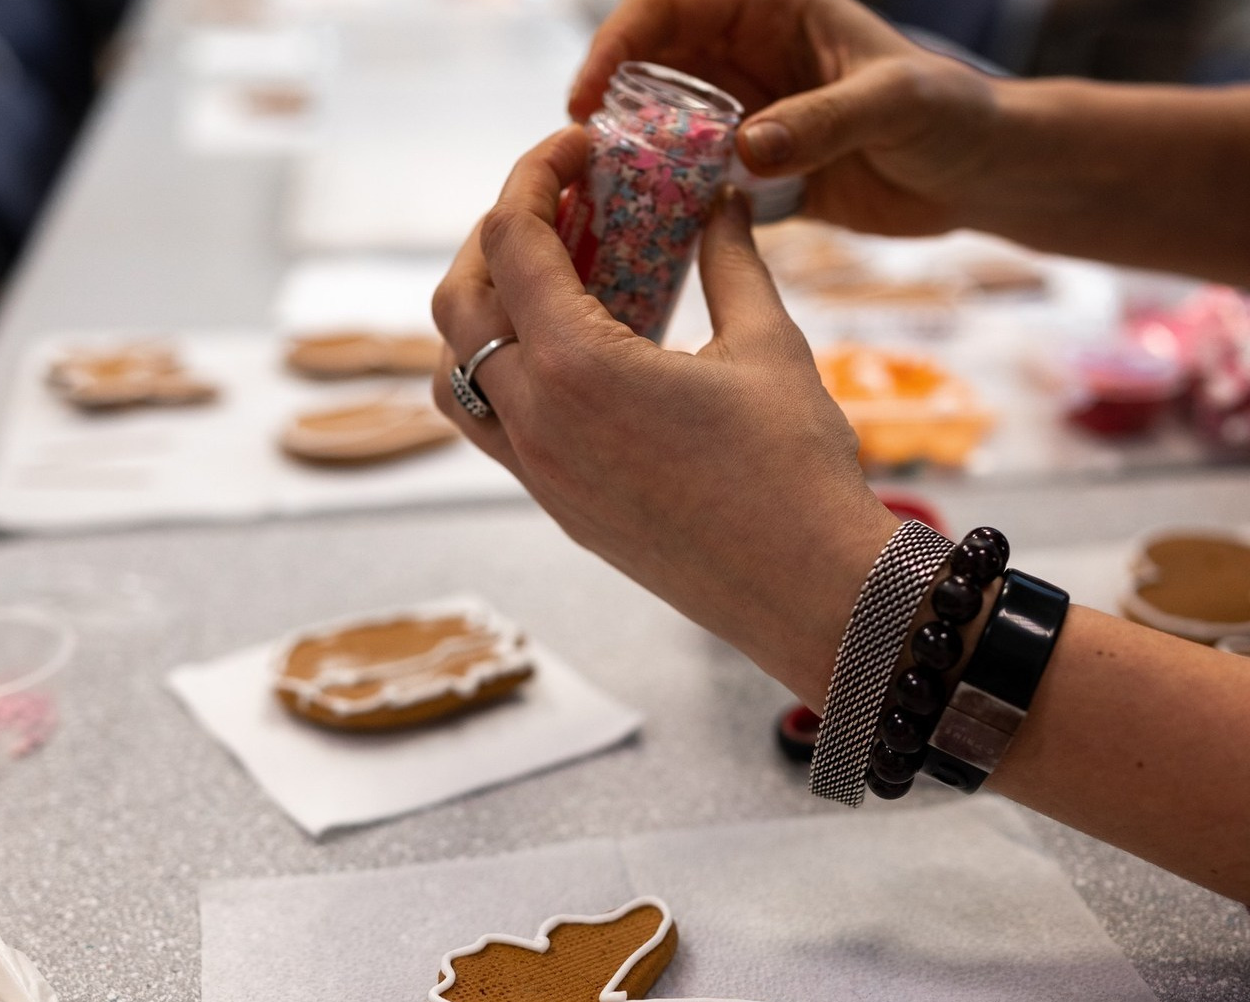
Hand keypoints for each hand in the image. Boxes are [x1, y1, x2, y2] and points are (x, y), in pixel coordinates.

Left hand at [431, 127, 896, 707]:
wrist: (804, 590)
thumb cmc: (795, 471)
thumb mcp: (768, 345)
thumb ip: (730, 261)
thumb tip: (721, 206)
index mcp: (578, 368)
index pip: (511, 241)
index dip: (534, 176)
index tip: (576, 154)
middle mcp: (536, 422)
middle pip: (458, 304)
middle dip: (497, 240)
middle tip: (559, 213)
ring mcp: (538, 474)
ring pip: (456, 375)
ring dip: (482, 317)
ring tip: (550, 287)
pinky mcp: (558, 508)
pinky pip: (493, 428)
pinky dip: (505, 375)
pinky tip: (572, 358)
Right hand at [569, 0, 1002, 237]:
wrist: (980, 176)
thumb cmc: (954, 116)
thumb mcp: (895, 105)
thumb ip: (823, 121)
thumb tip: (746, 149)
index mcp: (778, 6)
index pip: (678, 4)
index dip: (623, 39)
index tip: (591, 92)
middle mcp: (755, 53)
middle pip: (658, 64)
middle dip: (615, 102)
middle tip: (582, 156)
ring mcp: (755, 112)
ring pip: (671, 123)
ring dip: (639, 154)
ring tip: (607, 195)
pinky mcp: (762, 168)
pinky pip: (702, 176)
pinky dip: (675, 197)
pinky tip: (654, 227)